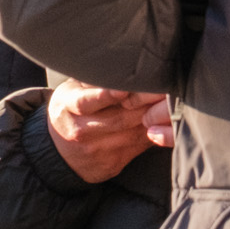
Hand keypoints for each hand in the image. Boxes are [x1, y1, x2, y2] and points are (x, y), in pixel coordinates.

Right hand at [49, 83, 171, 183]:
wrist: (60, 153)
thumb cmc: (71, 111)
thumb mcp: (72, 91)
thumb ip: (93, 80)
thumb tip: (121, 64)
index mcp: (68, 108)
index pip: (86, 102)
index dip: (106, 95)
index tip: (125, 88)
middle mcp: (81, 131)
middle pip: (118, 118)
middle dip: (144, 103)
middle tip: (164, 88)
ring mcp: (98, 150)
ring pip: (133, 132)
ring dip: (155, 118)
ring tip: (169, 102)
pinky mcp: (113, 163)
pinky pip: (140, 146)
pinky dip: (155, 132)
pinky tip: (165, 121)